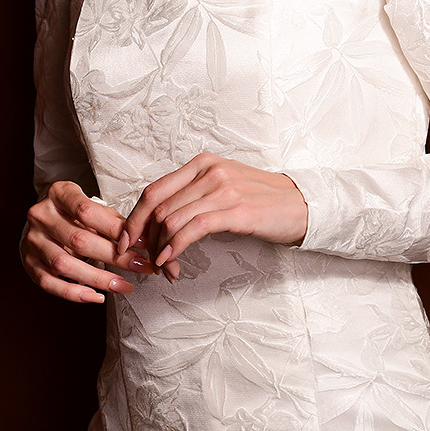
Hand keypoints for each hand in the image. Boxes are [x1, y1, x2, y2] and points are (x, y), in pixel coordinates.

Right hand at [20, 180, 155, 304]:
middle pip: (79, 240)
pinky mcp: (29, 263)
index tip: (143, 243)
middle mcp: (41, 216)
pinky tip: (97, 296)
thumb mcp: (90, 204)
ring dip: (98, 279)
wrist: (41, 216)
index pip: (87, 212)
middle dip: (115, 257)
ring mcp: (32, 241)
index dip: (117, 230)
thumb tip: (142, 239)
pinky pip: (49, 283)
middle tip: (141, 266)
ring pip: (64, 265)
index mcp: (58, 194)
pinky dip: (74, 293)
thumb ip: (112, 220)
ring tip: (124, 286)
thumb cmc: (72, 211)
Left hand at [123, 155, 308, 278]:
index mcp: (202, 164)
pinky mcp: (236, 210)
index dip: (134, 218)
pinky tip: (171, 260)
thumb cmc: (262, 201)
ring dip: (160, 249)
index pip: (154, 190)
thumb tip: (160, 223)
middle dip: (145, 239)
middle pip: (158, 207)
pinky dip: (176, 247)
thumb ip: (193, 197)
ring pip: (172, 220)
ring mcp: (223, 189)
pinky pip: (193, 229)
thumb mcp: (223, 188)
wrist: (303, 205)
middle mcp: (209, 172)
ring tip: (162, 266)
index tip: (126, 239)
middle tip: (145, 260)